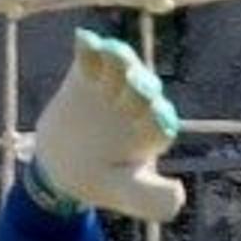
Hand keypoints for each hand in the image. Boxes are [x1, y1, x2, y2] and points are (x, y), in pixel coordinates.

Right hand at [24, 28, 185, 222]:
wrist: (62, 165)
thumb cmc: (102, 180)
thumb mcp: (126, 194)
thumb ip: (152, 199)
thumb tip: (179, 194)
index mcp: (153, 132)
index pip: (161, 122)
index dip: (158, 119)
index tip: (156, 117)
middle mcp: (139, 104)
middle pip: (144, 90)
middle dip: (139, 87)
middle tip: (131, 84)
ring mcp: (114, 85)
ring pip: (122, 66)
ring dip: (119, 60)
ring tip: (109, 53)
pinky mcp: (89, 72)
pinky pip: (91, 55)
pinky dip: (88, 47)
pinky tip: (83, 41)